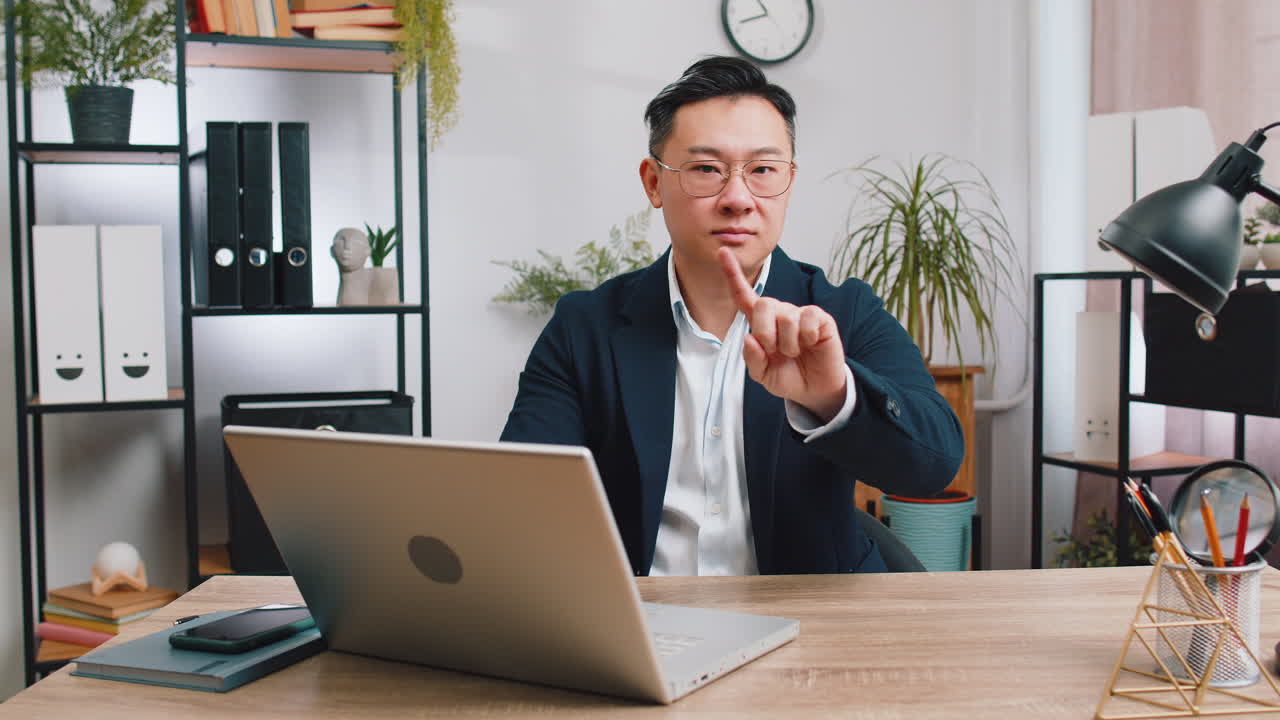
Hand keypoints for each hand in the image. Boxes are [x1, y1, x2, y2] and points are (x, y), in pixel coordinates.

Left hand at [718, 248, 847, 420]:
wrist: (815, 389)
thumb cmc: (788, 376)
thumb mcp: (763, 375)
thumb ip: (752, 359)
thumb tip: (749, 338)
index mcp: (761, 324)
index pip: (744, 297)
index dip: (732, 274)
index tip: (722, 251)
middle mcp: (779, 313)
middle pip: (763, 305)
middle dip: (766, 333)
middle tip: (775, 351)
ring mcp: (799, 313)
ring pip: (785, 318)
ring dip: (788, 344)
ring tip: (795, 352)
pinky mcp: (820, 318)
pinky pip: (808, 320)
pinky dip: (807, 338)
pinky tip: (811, 344)